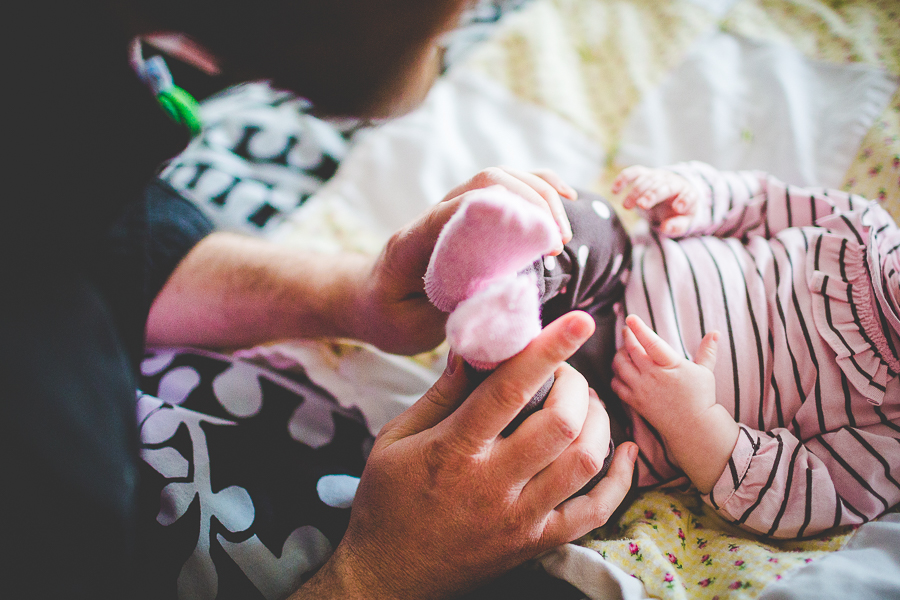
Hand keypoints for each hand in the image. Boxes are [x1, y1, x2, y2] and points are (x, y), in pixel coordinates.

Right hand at [298, 312, 637, 598]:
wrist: (386, 575)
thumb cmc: (386, 500)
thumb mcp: (396, 438)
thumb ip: (441, 393)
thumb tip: (472, 347)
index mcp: (453, 451)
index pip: (510, 390)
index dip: (548, 350)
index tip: (577, 321)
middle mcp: (492, 485)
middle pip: (561, 424)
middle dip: (575, 385)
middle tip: (565, 373)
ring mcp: (519, 519)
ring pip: (584, 462)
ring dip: (597, 422)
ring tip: (587, 404)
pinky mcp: (535, 543)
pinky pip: (594, 512)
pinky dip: (619, 479)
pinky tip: (622, 451)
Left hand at [352, 167, 577, 354]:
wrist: (363, 301)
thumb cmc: (387, 318)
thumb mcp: (413, 330)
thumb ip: (454, 313)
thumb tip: (507, 302)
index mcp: (412, 242)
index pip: (460, 208)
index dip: (507, 215)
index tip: (544, 244)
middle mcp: (433, 217)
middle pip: (486, 181)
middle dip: (532, 202)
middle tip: (558, 243)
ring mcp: (450, 211)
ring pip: (498, 179)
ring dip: (538, 195)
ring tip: (563, 232)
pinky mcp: (465, 216)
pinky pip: (502, 190)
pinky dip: (535, 189)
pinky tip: (564, 199)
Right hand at [611, 165, 699, 235]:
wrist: (673, 195)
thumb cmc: (677, 212)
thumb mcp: (682, 222)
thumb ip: (677, 226)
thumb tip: (665, 228)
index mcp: (687, 193)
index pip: (689, 195)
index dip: (684, 200)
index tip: (678, 208)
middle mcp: (673, 182)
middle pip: (662, 186)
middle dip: (652, 194)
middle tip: (642, 205)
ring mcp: (658, 176)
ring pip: (646, 179)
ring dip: (635, 191)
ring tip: (626, 206)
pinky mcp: (646, 173)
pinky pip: (634, 172)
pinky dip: (623, 178)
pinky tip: (615, 190)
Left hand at [611, 315, 736, 491]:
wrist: (692, 427)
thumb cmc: (701, 397)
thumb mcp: (706, 372)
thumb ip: (707, 351)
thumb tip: (715, 332)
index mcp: (671, 365)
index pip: (652, 343)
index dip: (640, 329)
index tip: (631, 318)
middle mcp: (653, 376)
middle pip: (631, 351)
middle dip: (627, 337)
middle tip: (628, 330)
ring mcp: (642, 389)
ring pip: (620, 366)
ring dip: (619, 355)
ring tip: (625, 350)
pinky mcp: (635, 402)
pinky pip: (616, 384)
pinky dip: (615, 375)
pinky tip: (621, 370)